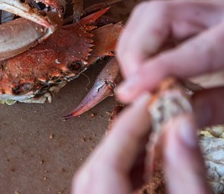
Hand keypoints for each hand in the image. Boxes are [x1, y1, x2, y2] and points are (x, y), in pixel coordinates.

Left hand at [73, 92, 212, 193]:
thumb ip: (187, 173)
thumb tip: (182, 126)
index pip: (107, 161)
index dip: (128, 126)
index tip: (147, 100)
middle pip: (97, 166)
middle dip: (123, 135)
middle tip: (150, 110)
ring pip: (97, 177)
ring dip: (124, 152)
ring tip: (153, 130)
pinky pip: (104, 188)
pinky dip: (124, 171)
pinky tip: (148, 160)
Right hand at [114, 0, 223, 102]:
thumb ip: (217, 107)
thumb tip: (173, 117)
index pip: (195, 49)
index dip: (158, 70)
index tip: (130, 92)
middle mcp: (220, 11)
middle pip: (157, 15)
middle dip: (136, 51)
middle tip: (133, 87)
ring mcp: (205, 8)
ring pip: (148, 14)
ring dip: (133, 47)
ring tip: (138, 79)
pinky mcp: (194, 13)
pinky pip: (152, 21)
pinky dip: (140, 44)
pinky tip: (146, 67)